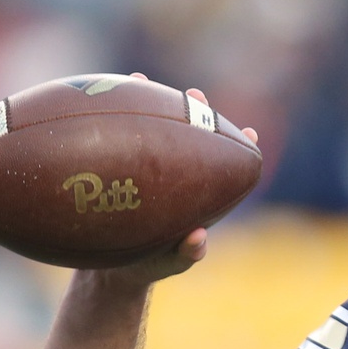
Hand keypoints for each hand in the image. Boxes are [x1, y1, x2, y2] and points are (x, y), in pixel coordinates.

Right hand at [93, 75, 260, 285]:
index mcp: (197, 197)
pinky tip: (96, 99)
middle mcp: (175, 178)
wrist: (109, 270)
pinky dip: (108, 122)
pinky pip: (113, 142)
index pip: (223, 170)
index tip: (251, 133)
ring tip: (140, 78)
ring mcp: (144, 170)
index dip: (238, 150)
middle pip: (190, 140)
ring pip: (151, 132)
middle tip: (195, 95)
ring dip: (149, 106)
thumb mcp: (166, 264)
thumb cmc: (146, 267)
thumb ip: (185, 256)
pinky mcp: (116, 169)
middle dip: (196, 115)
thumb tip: (199, 239)